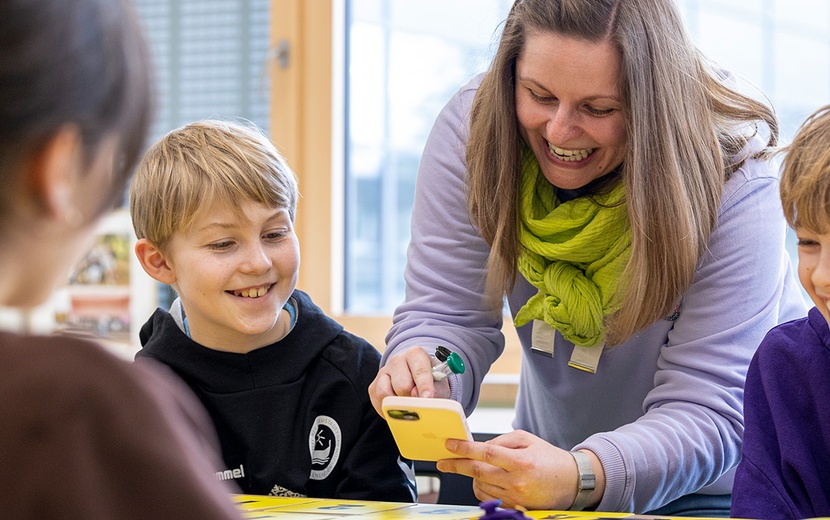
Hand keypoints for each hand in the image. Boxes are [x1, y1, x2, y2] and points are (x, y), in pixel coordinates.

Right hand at [368, 347, 450, 415]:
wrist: (416, 380)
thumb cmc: (430, 382)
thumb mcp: (440, 384)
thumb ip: (436, 390)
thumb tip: (420, 397)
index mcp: (415, 354)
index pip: (420, 370)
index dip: (424, 386)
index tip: (428, 398)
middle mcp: (397, 360)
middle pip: (403, 385)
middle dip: (412, 398)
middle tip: (419, 402)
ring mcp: (383, 372)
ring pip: (387, 394)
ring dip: (399, 404)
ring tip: (409, 404)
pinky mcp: (374, 386)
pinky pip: (380, 402)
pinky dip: (390, 409)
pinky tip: (399, 407)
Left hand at [436, 430, 603, 510]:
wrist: (572, 482)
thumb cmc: (548, 458)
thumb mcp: (527, 440)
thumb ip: (501, 442)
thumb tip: (479, 447)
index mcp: (520, 462)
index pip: (486, 454)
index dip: (464, 449)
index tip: (449, 445)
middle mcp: (516, 482)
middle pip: (477, 472)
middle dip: (456, 465)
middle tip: (443, 461)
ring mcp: (515, 498)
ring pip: (480, 486)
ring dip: (472, 476)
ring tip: (477, 467)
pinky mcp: (514, 508)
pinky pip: (488, 497)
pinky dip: (481, 487)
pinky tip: (486, 478)